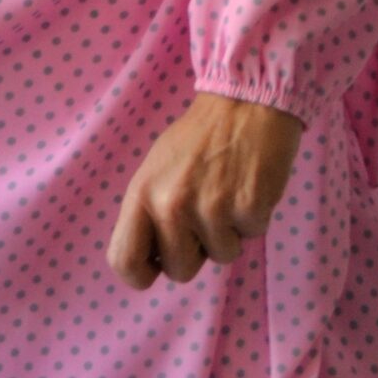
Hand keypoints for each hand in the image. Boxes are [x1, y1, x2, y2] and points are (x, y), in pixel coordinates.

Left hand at [106, 91, 304, 291]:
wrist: (245, 102)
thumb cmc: (198, 138)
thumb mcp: (156, 170)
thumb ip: (150, 212)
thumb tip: (153, 259)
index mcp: (142, 194)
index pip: (124, 260)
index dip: (140, 274)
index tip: (157, 267)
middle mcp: (171, 205)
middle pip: (179, 270)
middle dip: (196, 252)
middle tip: (205, 216)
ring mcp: (211, 208)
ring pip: (221, 257)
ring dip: (229, 232)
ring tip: (229, 192)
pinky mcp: (248, 207)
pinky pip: (252, 237)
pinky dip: (254, 218)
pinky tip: (249, 185)